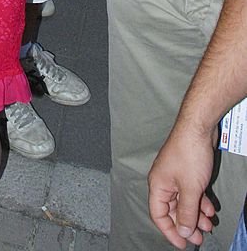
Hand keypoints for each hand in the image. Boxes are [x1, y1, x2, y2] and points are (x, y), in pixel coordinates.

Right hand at [148, 120, 216, 247]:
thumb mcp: (190, 189)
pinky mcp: (185, 170)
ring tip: (209, 224)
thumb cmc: (189, 155)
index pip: (158, 215)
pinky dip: (199, 201)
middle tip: (200, 237)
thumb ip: (187, 213)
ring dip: (195, 214)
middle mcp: (163, 181)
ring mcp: (175, 175)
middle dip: (186, 224)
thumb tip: (184, 232)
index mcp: (157, 185)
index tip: (183, 244)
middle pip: (172, 210)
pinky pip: (190, 192)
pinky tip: (209, 208)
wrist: (198, 128)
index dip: (170, 231)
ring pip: (183, 201)